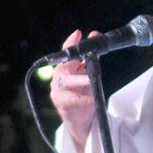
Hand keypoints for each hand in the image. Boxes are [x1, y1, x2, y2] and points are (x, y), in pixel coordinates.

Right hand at [50, 29, 97, 150]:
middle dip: (75, 61)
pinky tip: (91, 99)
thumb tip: (95, 36)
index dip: (71, 42)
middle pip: (64, 66)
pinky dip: (83, 99)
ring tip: (90, 80)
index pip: (66, 53)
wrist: (80, 119)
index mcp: (66, 68)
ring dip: (80, 80)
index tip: (78, 34)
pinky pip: (73, 99)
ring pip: (67, 82)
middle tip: (88, 57)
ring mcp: (57, 90)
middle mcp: (59, 77)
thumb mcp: (89, 74)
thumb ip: (91, 58)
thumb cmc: (84, 94)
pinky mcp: (61, 103)